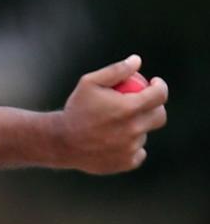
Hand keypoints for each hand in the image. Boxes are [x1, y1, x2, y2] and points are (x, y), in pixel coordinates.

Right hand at [56, 54, 167, 173]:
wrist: (62, 141)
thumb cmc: (76, 108)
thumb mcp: (90, 82)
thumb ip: (116, 70)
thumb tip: (137, 61)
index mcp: (128, 108)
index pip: (159, 96)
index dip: (160, 87)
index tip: (154, 84)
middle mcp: (133, 129)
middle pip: (160, 117)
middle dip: (156, 107)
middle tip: (143, 103)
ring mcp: (132, 148)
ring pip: (144, 133)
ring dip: (137, 126)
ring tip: (116, 123)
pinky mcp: (127, 162)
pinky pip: (138, 151)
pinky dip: (131, 145)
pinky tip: (118, 140)